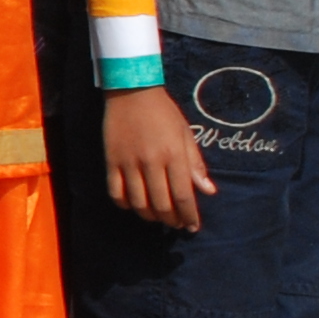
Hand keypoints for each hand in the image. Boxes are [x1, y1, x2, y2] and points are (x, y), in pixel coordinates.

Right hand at [103, 86, 214, 231]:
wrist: (131, 91)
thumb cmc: (163, 112)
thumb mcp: (185, 134)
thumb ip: (195, 164)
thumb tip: (208, 191)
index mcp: (173, 154)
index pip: (183, 195)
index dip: (189, 215)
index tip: (192, 226)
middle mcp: (151, 161)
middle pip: (161, 203)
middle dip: (171, 219)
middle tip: (176, 224)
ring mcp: (128, 162)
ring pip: (138, 202)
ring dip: (149, 215)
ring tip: (157, 217)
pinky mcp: (110, 161)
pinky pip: (115, 192)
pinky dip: (124, 204)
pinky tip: (133, 205)